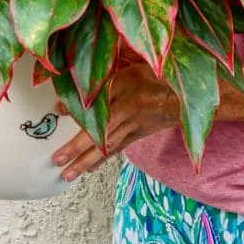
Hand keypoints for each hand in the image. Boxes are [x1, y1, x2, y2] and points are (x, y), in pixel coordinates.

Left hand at [51, 54, 179, 181]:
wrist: (185, 95)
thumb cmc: (155, 76)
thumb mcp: (128, 69)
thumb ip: (104, 78)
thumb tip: (77, 88)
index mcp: (125, 88)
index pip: (98, 99)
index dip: (79, 106)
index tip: (58, 110)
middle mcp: (128, 110)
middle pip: (100, 132)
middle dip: (77, 149)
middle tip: (57, 160)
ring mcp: (134, 125)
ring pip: (107, 146)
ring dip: (86, 161)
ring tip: (68, 175)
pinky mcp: (138, 134)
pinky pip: (117, 149)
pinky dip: (101, 160)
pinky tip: (89, 169)